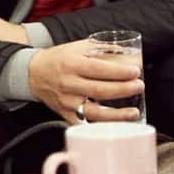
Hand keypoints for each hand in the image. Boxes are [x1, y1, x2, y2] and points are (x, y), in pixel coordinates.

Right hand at [28, 40, 142, 122]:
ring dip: (117, 114)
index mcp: (72, 64)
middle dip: (123, 89)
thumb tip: (131, 55)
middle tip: (139, 86)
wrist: (34, 73)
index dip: (119, 71)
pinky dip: (102, 126)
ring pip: (94, 112)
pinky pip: (85, 124)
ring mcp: (67, 102)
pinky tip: (116, 125)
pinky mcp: (66, 115)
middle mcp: (68, 84)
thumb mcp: (79, 47)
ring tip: (133, 112)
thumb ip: (104, 49)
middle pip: (100, 90)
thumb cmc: (60, 59)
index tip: (135, 71)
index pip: (98, 69)